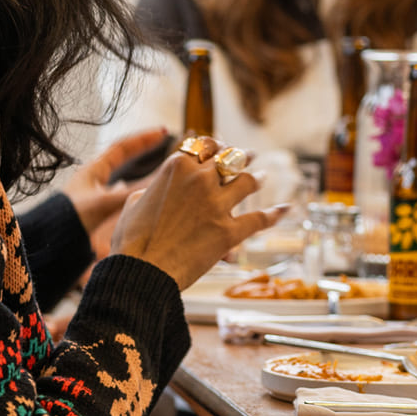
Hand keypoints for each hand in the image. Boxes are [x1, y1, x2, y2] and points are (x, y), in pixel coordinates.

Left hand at [62, 127, 169, 232]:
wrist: (49, 244)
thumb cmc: (70, 219)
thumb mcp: (105, 201)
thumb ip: (136, 190)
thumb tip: (165, 177)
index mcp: (93, 171)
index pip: (122, 147)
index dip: (143, 139)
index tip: (163, 131)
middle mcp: (95, 182)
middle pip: (123, 161)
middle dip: (143, 153)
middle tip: (164, 145)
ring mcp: (97, 199)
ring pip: (125, 182)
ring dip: (143, 178)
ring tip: (161, 174)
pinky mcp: (100, 216)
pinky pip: (124, 203)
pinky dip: (137, 200)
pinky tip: (146, 204)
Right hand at [110, 138, 288, 289]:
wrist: (141, 270)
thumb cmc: (131, 240)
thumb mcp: (133, 203)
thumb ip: (152, 190)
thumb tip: (155, 190)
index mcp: (177, 168)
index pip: (204, 146)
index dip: (215, 145)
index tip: (221, 146)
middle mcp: (201, 181)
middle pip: (230, 159)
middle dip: (241, 155)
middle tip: (249, 155)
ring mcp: (218, 205)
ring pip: (248, 181)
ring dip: (257, 177)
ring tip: (262, 176)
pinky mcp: (230, 232)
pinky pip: (260, 218)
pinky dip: (276, 213)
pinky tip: (286, 209)